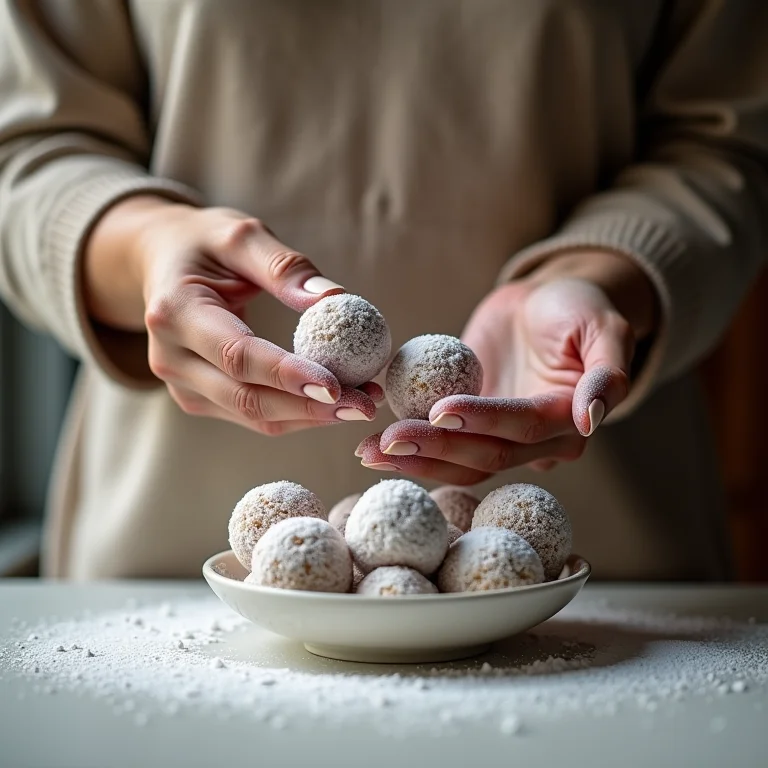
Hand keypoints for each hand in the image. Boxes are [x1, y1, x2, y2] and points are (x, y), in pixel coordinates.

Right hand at [84, 196, 381, 434]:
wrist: (160, 263)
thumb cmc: (204, 243)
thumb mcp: (240, 234)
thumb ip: (284, 266)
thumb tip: (334, 298)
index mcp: (174, 311)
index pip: (236, 354)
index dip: (286, 374)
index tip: (337, 385)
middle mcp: (170, 358)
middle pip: (246, 397)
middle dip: (310, 407)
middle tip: (365, 404)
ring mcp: (182, 385)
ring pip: (253, 415)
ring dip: (311, 415)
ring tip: (363, 402)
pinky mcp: (198, 398)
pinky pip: (253, 414)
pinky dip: (297, 412)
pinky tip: (335, 400)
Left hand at [357, 251, 655, 483]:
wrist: (545, 302)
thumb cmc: (579, 308)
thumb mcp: (605, 328)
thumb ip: (608, 374)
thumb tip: (592, 420)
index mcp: (569, 423)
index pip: (522, 427)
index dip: (483, 420)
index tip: (439, 410)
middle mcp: (537, 444)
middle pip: (484, 454)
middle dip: (435, 449)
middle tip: (386, 441)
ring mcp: (501, 440)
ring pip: (458, 462)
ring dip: (414, 459)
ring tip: (368, 452)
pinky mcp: (472, 429)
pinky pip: (442, 446)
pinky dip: (411, 448)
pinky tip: (374, 445)